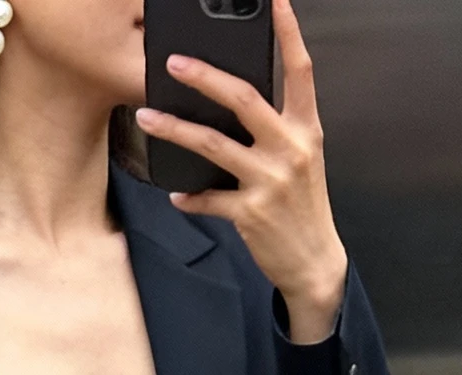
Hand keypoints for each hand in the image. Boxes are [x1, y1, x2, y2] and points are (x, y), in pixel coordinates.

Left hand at [135, 0, 346, 342]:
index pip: (300, 70)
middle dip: (204, 77)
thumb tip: (234, 101)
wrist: (315, 261)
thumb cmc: (303, 206)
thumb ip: (277, 128)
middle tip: (173, 62)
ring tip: (147, 117)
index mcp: (305, 129)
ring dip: (174, 129)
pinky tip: (177, 193)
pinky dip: (189, 196)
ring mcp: (270, 181)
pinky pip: (208, 198)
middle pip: (243, 99)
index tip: (276, 0)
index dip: (289, 32)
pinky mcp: (251, 213)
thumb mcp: (302, 159)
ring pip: (213, 144)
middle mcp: (290, 149)